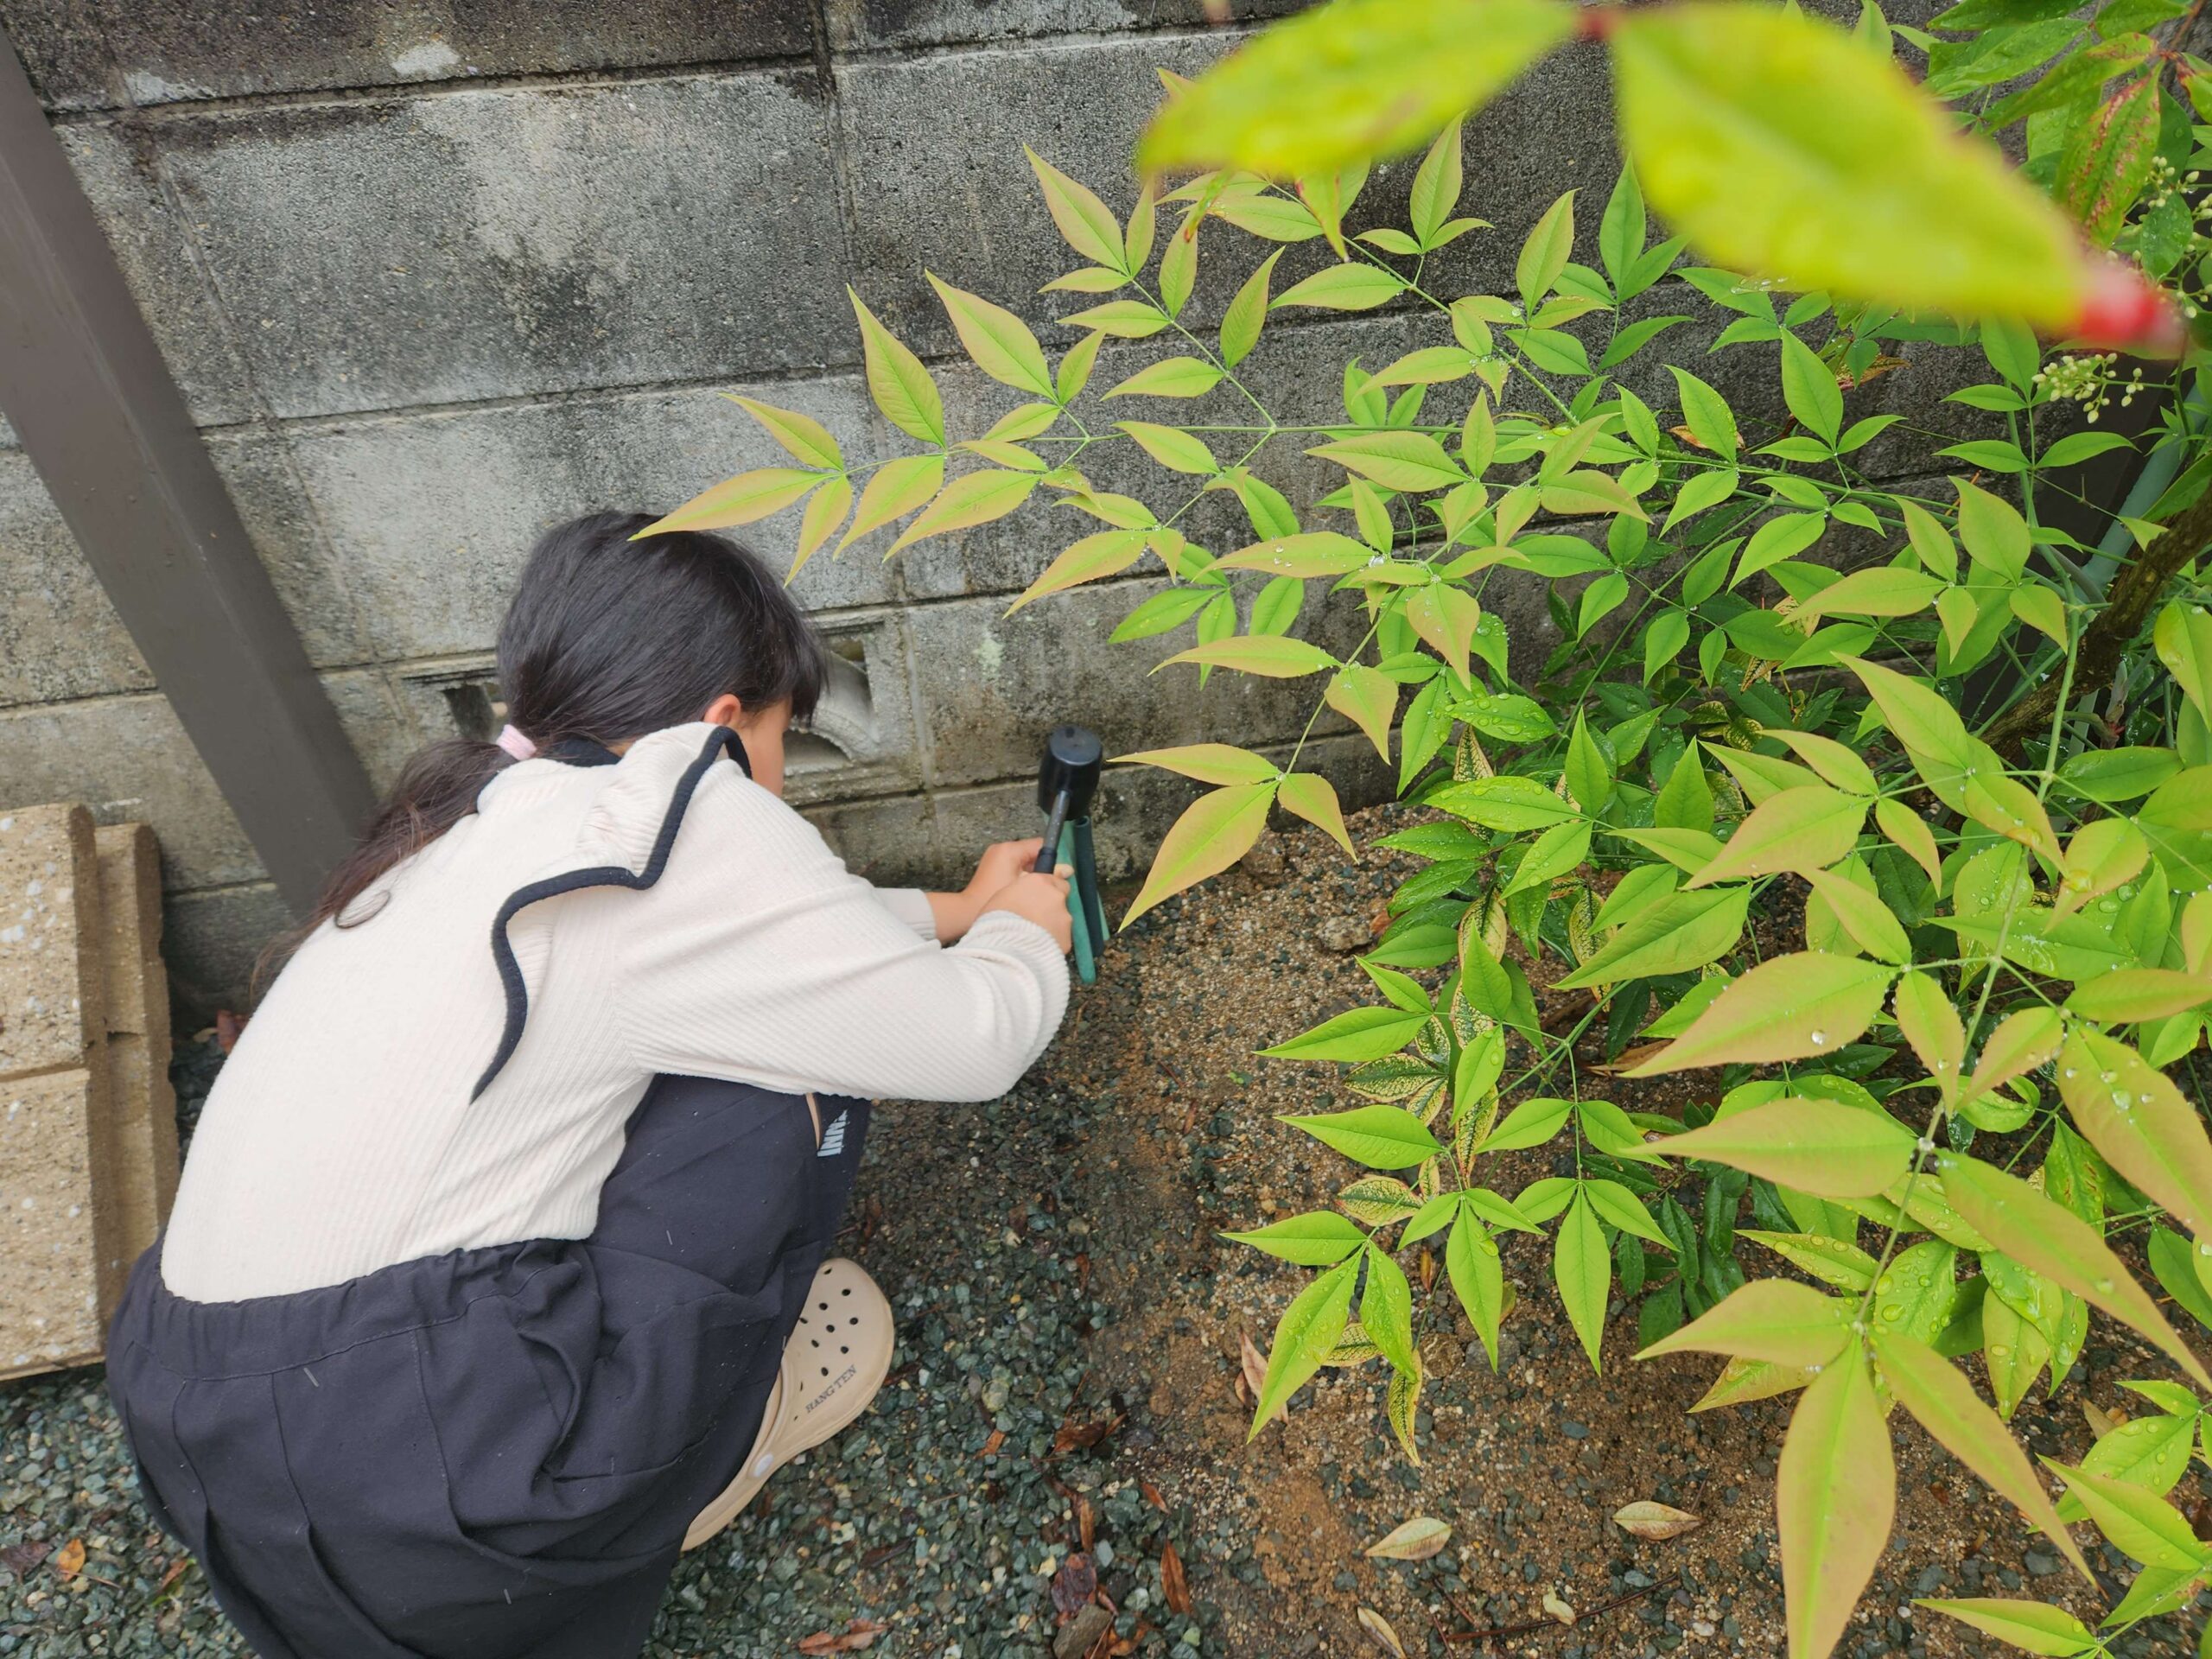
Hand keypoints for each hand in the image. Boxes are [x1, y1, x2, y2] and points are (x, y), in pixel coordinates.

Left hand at [924, 839, 1047, 942]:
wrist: (966, 913)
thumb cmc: (997, 899)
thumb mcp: (1026, 887)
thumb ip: (1048, 877)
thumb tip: (1067, 871)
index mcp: (1009, 850)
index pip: (1040, 845)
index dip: (1052, 859)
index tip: (1059, 876)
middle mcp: (1001, 849)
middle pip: (1032, 854)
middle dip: (1042, 869)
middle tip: (1050, 887)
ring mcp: (995, 858)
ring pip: (1024, 862)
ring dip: (1033, 875)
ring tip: (1039, 892)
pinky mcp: (993, 868)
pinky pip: (1015, 868)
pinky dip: (1023, 878)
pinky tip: (1026, 894)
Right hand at [980, 867, 1073, 952]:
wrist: (1005, 948)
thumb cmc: (996, 920)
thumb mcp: (1002, 895)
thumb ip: (1021, 892)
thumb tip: (1026, 896)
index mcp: (1039, 882)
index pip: (1054, 880)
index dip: (1046, 890)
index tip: (1037, 899)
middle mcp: (1056, 896)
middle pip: (1060, 897)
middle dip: (1051, 906)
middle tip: (1036, 918)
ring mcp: (1064, 917)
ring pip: (1062, 918)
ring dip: (1052, 924)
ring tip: (1035, 936)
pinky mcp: (1067, 938)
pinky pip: (1062, 937)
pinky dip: (1053, 941)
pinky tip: (1039, 947)